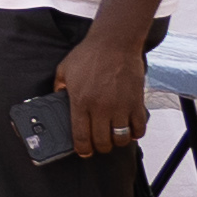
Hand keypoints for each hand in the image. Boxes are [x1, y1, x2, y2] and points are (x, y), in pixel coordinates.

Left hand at [60, 32, 151, 160]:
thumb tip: (56, 100)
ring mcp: (120, 106)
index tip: (84, 152)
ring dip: (117, 142)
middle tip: (98, 145)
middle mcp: (101, 107)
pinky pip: (139, 128)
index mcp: (80, 101)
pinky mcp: (136, 103)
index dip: (83, 149)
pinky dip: (135, 134)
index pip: (81, 135)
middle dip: (100, 148)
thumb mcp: (64, 70)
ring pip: (121, 138)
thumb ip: (59, 88)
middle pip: (102, 141)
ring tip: (113, 138)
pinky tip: (130, 131)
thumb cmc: (88, 55)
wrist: (114, 44)